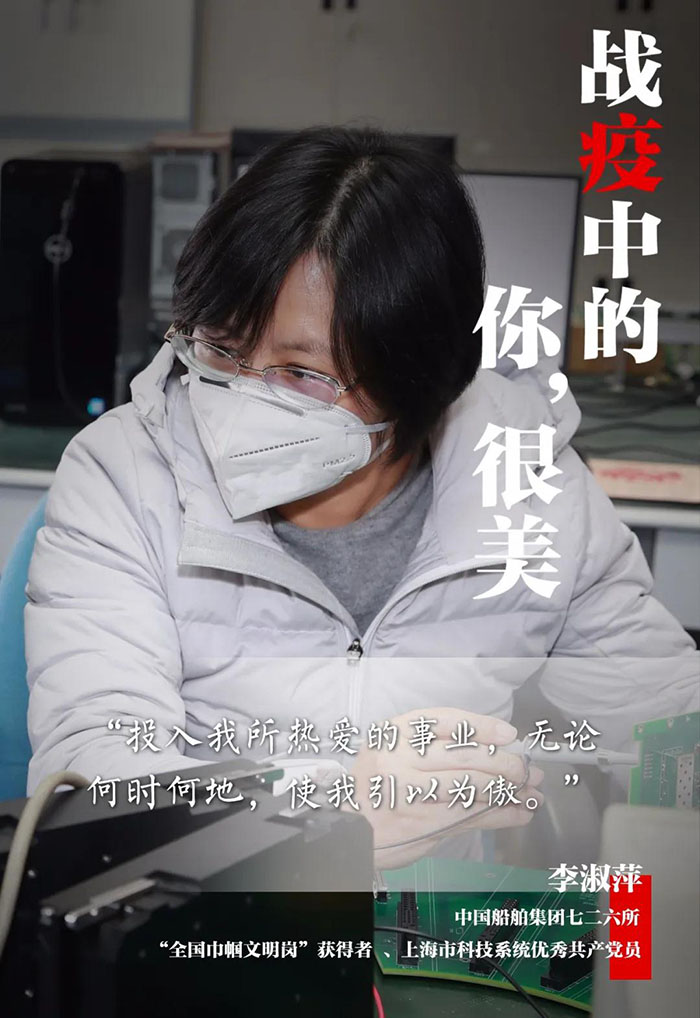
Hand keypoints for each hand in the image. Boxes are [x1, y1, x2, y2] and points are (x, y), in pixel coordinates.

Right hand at [343, 706, 543, 868]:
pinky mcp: (419, 823)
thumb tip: (500, 744)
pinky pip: (469, 817)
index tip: (509, 735)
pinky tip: (519, 813)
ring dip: (508, 791)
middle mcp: (399, 758)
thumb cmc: (378, 785)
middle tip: (526, 769)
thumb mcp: (397, 752)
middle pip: (465, 756)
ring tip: (530, 792)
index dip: (483, 727)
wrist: (346, 824)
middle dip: (504, 763)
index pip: (447, 721)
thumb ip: (440, 747)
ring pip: (470, 787)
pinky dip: (500, 815)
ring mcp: (408, 792)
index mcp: (395, 732)